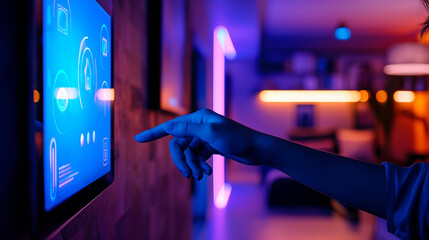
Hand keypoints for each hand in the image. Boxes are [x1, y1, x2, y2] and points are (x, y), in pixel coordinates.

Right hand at [134, 109, 262, 179]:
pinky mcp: (210, 147)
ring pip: (188, 153)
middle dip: (182, 160)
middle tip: (188, 174)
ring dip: (192, 165)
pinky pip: (196, 157)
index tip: (138, 139)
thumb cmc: (237, 139)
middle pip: (178, 145)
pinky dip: (199, 165)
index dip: (153, 133)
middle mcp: (199, 125)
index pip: (171, 126)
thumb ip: (188, 130)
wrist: (256, 150)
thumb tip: (168, 126)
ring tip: (201, 175)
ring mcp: (204, 137)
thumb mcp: (211, 134)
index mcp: (198, 118)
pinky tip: (206, 172)